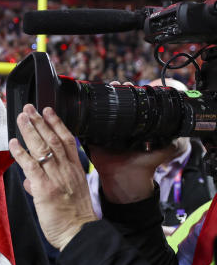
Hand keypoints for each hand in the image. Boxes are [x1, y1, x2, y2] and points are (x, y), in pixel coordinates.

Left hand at [9, 105, 98, 250]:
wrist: (79, 233)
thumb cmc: (74, 217)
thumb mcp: (68, 195)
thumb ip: (47, 184)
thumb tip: (30, 181)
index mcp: (75, 170)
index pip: (66, 140)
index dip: (57, 123)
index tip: (48, 110)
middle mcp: (67, 170)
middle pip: (53, 139)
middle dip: (40, 122)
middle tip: (29, 108)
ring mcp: (56, 178)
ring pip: (43, 148)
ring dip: (30, 131)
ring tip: (21, 117)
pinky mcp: (45, 188)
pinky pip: (31, 166)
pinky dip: (21, 153)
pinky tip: (13, 142)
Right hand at [86, 81, 180, 203]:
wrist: (128, 181)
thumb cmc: (144, 167)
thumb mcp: (162, 152)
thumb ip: (171, 143)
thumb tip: (180, 133)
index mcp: (132, 128)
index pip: (130, 107)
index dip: (129, 95)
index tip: (130, 85)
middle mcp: (118, 129)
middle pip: (114, 106)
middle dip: (115, 92)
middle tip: (118, 84)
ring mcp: (104, 134)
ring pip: (101, 112)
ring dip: (102, 100)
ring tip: (106, 88)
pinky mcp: (92, 141)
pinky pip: (86, 128)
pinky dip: (85, 117)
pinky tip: (89, 105)